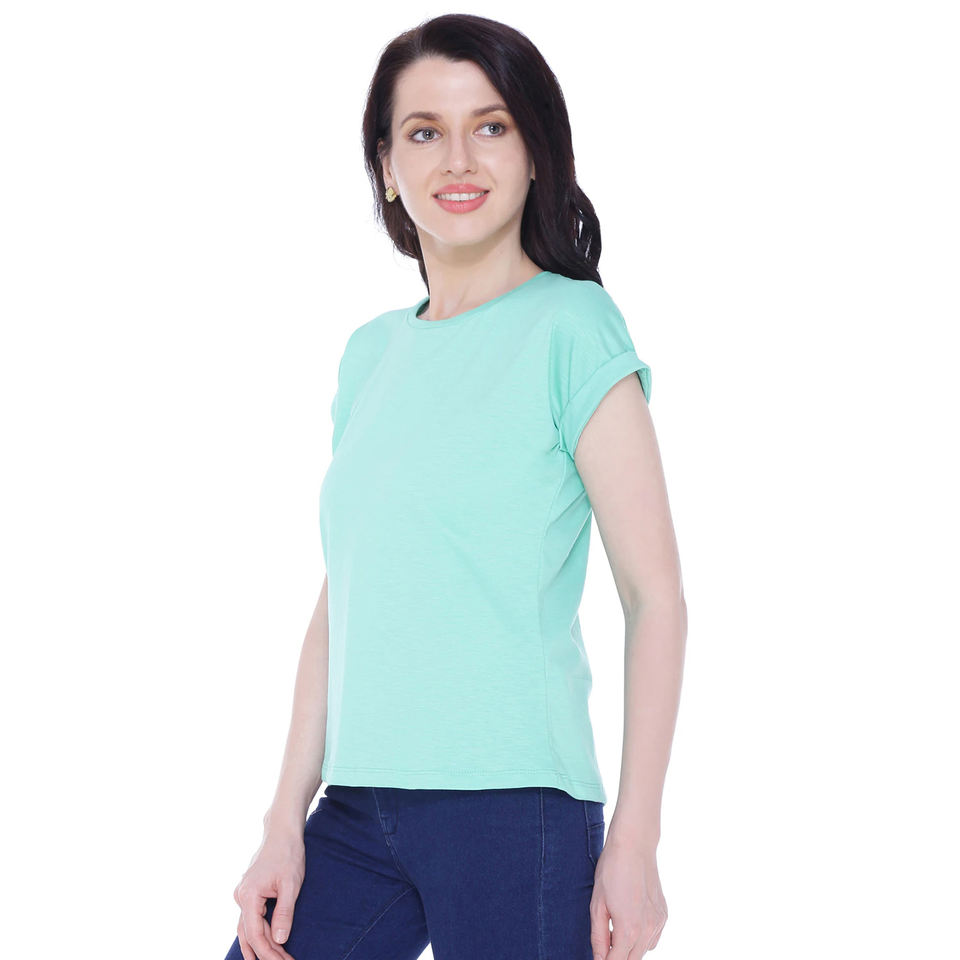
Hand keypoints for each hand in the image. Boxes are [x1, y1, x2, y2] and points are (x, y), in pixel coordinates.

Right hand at [232, 827, 305, 959]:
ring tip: (278, 959)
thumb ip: (284, 913)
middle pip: (250, 935)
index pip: (255, 935)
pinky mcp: (249, 893)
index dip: (268, 953)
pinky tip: (270, 943)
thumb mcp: (290, 884)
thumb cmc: (288, 854)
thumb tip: (280, 940)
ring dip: (263, 945)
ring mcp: (243, 895)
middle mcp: (241, 897)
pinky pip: (252, 919)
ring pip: (249, 929)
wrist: (282, 832)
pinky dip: (261, 932)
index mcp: (248, 896)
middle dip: (266, 953)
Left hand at [589, 835, 667, 958]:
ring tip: (616, 927)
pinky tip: (631, 921)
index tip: (598, 956)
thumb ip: (599, 937)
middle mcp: (648, 931)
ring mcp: (659, 923)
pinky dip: (642, 938)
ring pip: (643, 951)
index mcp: (629, 930)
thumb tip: (599, 959)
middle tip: (605, 942)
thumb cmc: (611, 871)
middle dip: (617, 956)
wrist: (634, 846)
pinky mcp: (664, 915)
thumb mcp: (597, 905)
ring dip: (629, 948)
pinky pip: (653, 939)